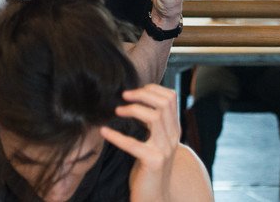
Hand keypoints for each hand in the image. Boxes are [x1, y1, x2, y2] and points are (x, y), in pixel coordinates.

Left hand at [100, 85, 181, 201]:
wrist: (155, 197)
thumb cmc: (149, 169)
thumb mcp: (156, 142)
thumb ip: (153, 125)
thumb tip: (138, 101)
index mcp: (174, 130)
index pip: (171, 98)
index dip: (152, 89)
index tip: (134, 91)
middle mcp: (173, 137)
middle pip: (165, 103)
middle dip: (143, 94)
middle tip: (124, 96)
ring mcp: (164, 149)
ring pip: (154, 117)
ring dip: (133, 109)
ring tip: (117, 111)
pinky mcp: (153, 162)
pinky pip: (133, 143)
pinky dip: (116, 136)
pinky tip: (104, 132)